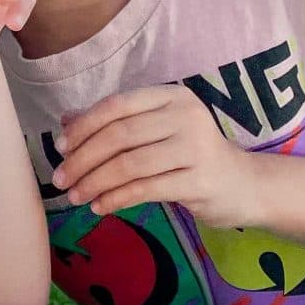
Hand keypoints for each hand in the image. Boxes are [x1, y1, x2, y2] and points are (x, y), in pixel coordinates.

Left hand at [52, 85, 261, 226]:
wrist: (244, 184)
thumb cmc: (192, 154)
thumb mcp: (156, 131)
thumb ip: (116, 124)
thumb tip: (65, 122)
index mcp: (171, 97)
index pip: (117, 106)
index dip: (83, 126)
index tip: (60, 148)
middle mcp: (185, 116)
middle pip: (120, 135)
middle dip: (83, 159)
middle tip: (61, 179)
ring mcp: (196, 148)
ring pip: (129, 164)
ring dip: (95, 182)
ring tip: (75, 196)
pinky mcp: (199, 181)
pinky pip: (145, 189)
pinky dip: (116, 198)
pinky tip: (100, 207)